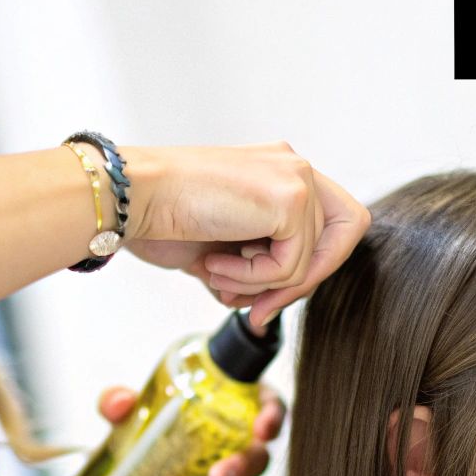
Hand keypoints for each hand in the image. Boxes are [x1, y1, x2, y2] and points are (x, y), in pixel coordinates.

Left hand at [95, 383, 285, 475]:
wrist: (118, 462)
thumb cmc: (136, 422)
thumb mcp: (124, 406)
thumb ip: (117, 400)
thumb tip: (119, 405)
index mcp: (226, 407)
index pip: (265, 405)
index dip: (273, 416)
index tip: (263, 429)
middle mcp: (231, 443)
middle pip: (256, 456)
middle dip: (242, 468)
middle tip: (218, 475)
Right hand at [117, 141, 368, 328]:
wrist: (132, 198)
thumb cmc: (162, 218)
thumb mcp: (221, 247)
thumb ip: (255, 267)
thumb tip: (268, 309)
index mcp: (280, 172)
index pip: (329, 225)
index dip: (309, 267)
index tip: (264, 299)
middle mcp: (294, 167)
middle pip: (343, 237)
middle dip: (301, 283)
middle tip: (258, 309)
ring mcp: (296, 178)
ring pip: (309, 262)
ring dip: (260, 285)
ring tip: (216, 275)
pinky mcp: (291, 198)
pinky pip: (290, 267)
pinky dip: (250, 279)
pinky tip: (214, 264)